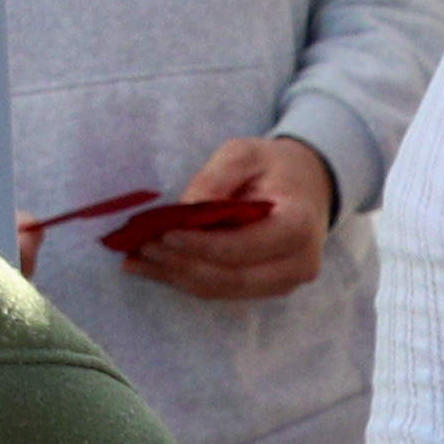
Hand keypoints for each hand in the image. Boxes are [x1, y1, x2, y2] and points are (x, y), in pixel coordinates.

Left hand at [122, 134, 341, 301]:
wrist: (308, 188)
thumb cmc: (274, 166)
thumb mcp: (245, 153)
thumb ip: (216, 178)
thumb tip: (183, 211)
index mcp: (299, 226)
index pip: (243, 247)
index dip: (200, 245)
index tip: (163, 233)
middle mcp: (297, 264)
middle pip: (230, 278)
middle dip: (181, 265)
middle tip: (140, 248)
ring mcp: (283, 283)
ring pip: (221, 290)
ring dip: (175, 277)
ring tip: (135, 260)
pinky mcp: (265, 289)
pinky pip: (221, 290)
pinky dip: (184, 279)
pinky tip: (151, 268)